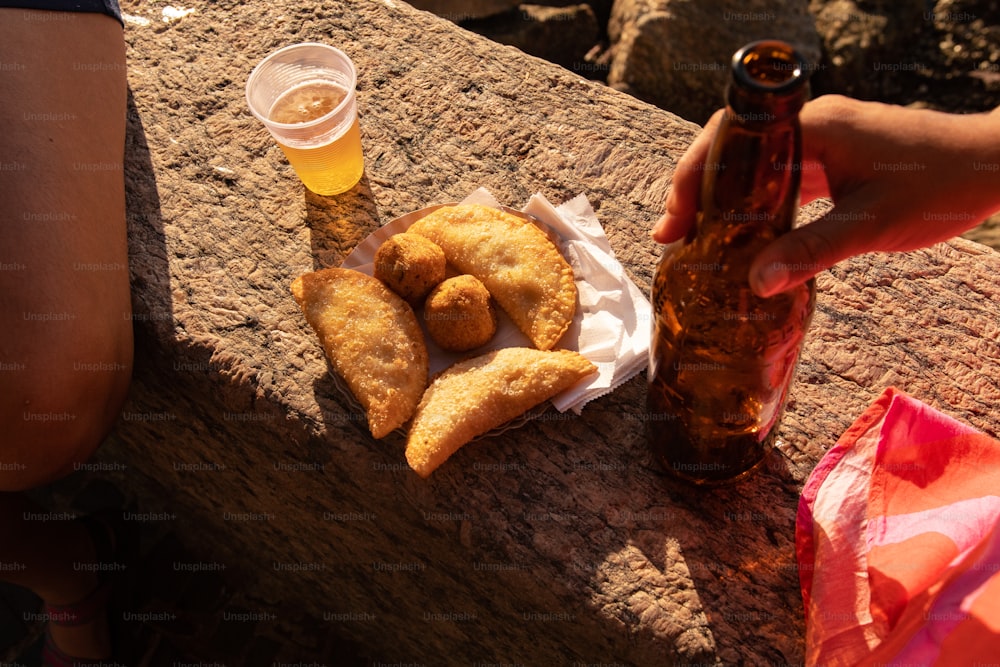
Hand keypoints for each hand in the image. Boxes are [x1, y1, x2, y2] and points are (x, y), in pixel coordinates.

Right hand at [652, 95, 999, 296]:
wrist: (993, 166)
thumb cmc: (940, 187)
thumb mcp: (871, 224)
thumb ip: (811, 251)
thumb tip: (756, 284)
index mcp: (813, 128)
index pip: (730, 140)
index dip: (691, 180)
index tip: (672, 224)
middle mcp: (810, 127)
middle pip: (732, 150)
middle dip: (695, 190)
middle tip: (672, 237)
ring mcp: (821, 141)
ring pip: (752, 165)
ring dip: (721, 198)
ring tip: (693, 239)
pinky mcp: (833, 158)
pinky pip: (777, 176)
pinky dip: (752, 203)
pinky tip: (741, 235)